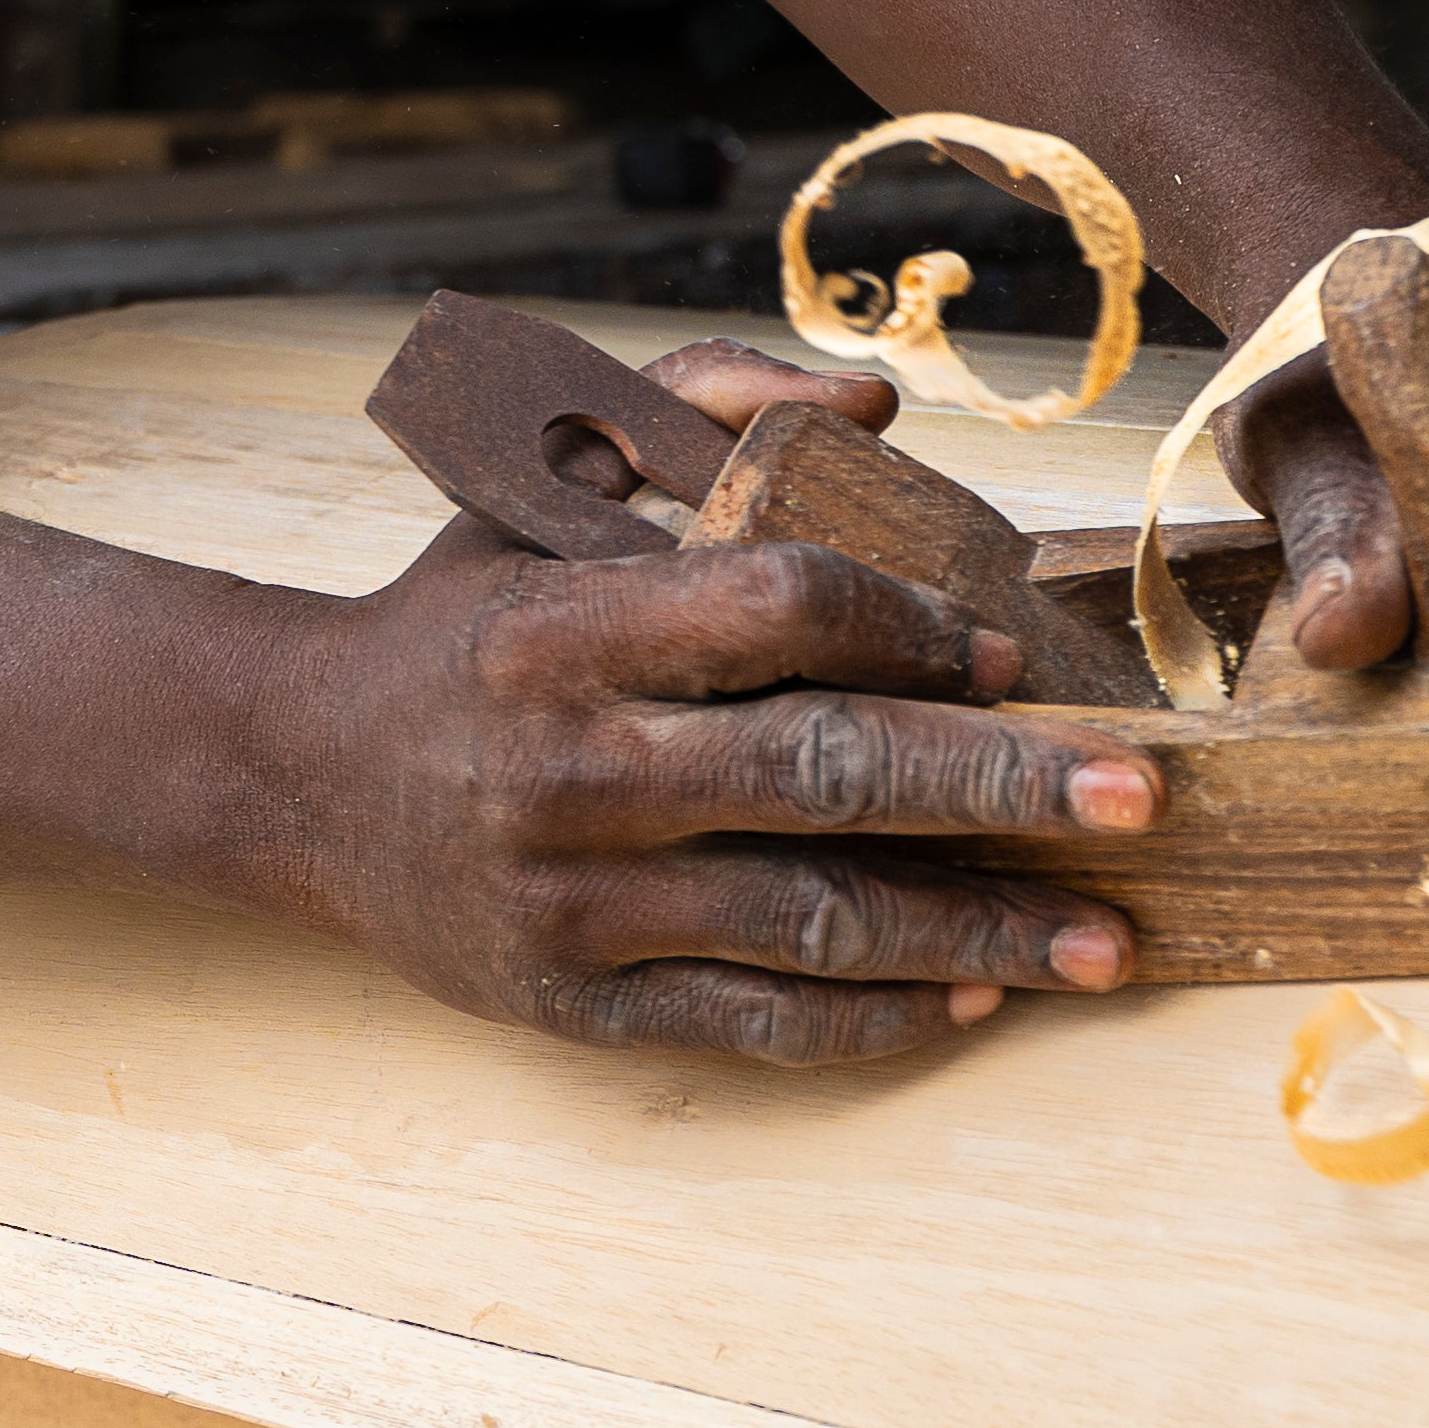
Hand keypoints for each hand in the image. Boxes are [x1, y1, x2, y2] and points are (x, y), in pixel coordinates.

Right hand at [238, 350, 1162, 1063]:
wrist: (291, 774)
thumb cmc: (460, 617)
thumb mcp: (543, 480)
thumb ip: (700, 405)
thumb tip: (878, 406)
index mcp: (567, 624)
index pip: (775, 609)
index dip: (908, 629)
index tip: (1014, 657)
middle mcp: (571, 767)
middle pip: (824, 774)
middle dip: (998, 788)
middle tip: (1137, 799)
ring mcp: (572, 899)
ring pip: (810, 919)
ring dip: (974, 931)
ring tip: (1103, 940)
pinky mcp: (570, 1003)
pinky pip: (750, 1022)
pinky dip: (872, 1016)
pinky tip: (971, 998)